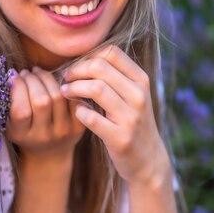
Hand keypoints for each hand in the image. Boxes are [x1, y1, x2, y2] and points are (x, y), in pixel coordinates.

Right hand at [6, 67, 84, 160]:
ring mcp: (63, 131)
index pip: (21, 110)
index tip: (13, 76)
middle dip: (32, 80)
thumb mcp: (11, 124)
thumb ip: (9, 104)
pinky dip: (63, 85)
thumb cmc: (25, 133)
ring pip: (57, 96)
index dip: (17, 89)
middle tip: (26, 72)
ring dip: (46, 77)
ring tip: (37, 72)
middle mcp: (44, 136)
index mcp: (22, 135)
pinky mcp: (78, 126)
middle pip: (41, 101)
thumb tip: (12, 74)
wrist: (49, 154)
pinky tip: (54, 80)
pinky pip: (72, 99)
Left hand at [61, 46, 170, 185]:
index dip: (88, 55)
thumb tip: (82, 57)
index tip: (76, 66)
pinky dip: (79, 112)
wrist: (148, 160)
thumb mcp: (132, 94)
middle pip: (100, 67)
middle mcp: (139, 95)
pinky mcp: (120, 138)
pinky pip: (91, 117)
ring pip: (95, 88)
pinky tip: (78, 112)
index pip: (111, 52)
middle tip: (65, 79)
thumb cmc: (132, 121)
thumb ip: (114, 76)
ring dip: (74, 88)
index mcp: (141, 80)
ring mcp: (131, 117)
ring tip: (66, 92)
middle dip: (76, 70)